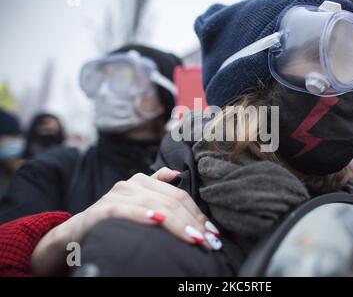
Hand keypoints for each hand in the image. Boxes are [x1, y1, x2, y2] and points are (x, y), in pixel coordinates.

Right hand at [30, 168, 221, 275]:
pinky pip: (125, 210)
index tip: (212, 232)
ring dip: (177, 223)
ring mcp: (117, 195)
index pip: (179, 196)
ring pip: (155, 205)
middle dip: (193, 221)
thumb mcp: (136, 202)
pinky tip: (156, 220)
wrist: (76, 232)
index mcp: (143, 181)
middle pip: (171, 201)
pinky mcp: (103, 209)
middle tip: (208, 240)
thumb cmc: (114, 220)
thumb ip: (156, 186)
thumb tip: (175, 174)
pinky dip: (142, 214)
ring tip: (194, 237)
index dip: (198, 214)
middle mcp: (132, 184)